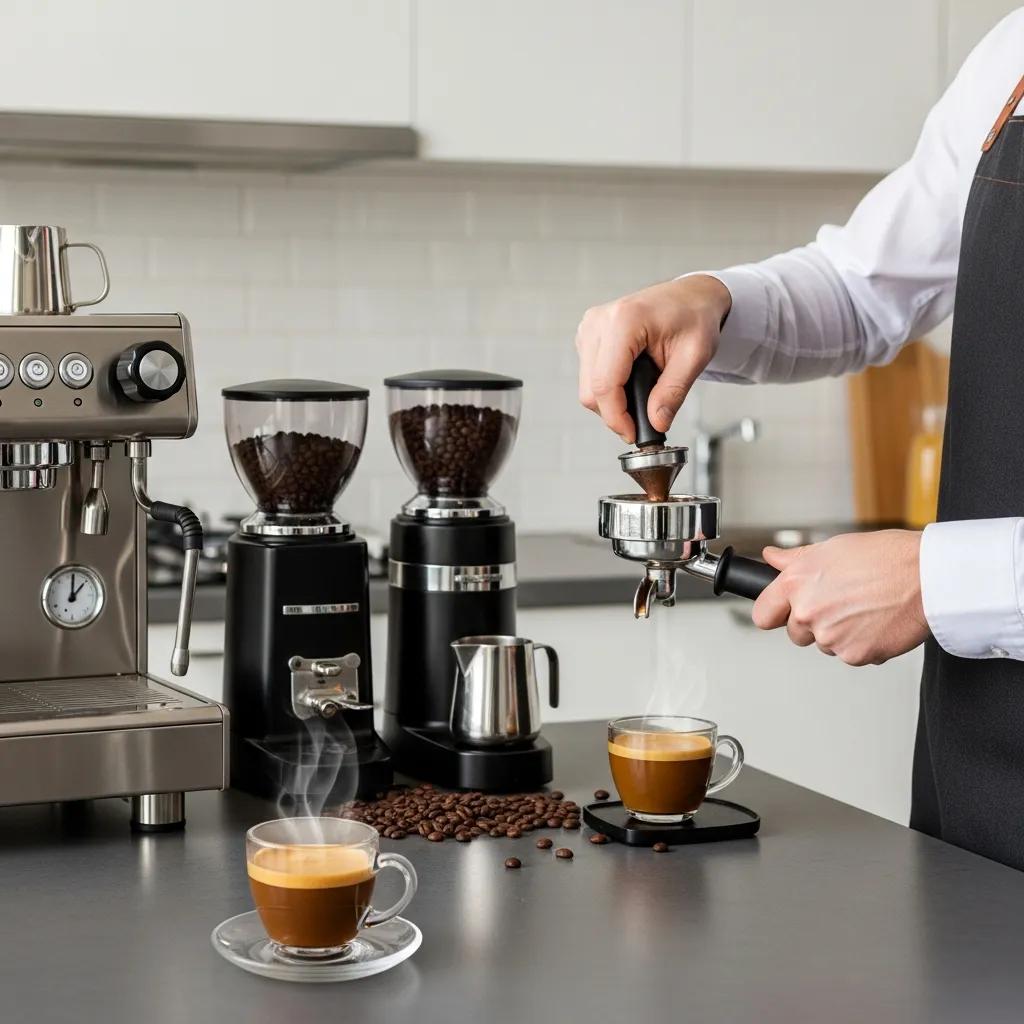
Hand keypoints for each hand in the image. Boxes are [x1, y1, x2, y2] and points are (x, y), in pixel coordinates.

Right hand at [575, 275, 731, 440]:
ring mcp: (589, 327)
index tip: (634, 434)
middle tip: (645, 420)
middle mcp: (599, 322)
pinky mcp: (587, 336)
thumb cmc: (694, 317)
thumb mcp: (695, 356)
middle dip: (615, 414)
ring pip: (587, 387)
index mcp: (624, 321)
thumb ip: (673, 392)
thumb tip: (656, 423)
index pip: (605, 384)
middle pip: (591, 390)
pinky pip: (589, 377)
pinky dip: (609, 390)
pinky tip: (632, 382)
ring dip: (612, 403)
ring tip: (644, 395)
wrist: (690, 297)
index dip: (617, 417)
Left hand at [751, 530, 928, 665]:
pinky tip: (877, 621)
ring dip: (838, 633)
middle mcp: (809, 613)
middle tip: (840, 603)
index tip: (782, 611)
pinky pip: (851, 655)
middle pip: (795, 634)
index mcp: (797, 583)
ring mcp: (831, 637)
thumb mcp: (832, 548)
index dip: (774, 612)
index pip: (763, 614)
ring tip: (864, 607)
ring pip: (824, 645)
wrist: (928, 576)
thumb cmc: (886, 557)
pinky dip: (863, 643)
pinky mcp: (856, 655)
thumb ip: (795, 559)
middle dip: (812, 623)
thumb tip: (772, 558)